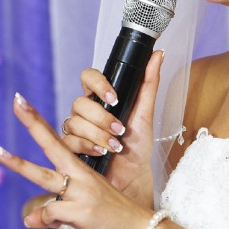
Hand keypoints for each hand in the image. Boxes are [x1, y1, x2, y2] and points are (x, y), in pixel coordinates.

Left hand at [0, 94, 152, 228]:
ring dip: (20, 165)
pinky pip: (51, 212)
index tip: (23, 104)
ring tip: (0, 153)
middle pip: (52, 145)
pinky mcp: (81, 211)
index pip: (57, 142)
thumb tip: (29, 220)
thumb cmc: (113, 218)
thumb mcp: (82, 211)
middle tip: (16, 101)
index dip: (40, 124)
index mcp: (81, 171)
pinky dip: (47, 221)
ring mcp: (81, 191)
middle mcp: (80, 175)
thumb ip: (55, 211)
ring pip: (44, 177)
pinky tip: (54, 224)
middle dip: (33, 123)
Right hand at [59, 51, 164, 205]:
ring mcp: (76, 129)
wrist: (133, 175)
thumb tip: (158, 54)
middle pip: (80, 103)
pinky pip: (69, 141)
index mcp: (101, 98)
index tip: (115, 97)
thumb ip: (149, 83)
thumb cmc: (138, 144)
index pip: (88, 77)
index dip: (98, 83)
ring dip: (97, 134)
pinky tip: (102, 153)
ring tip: (115, 146)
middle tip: (120, 129)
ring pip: (74, 122)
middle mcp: (85, 111)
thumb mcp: (146, 113)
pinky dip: (88, 146)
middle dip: (101, 118)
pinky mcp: (70, 147)